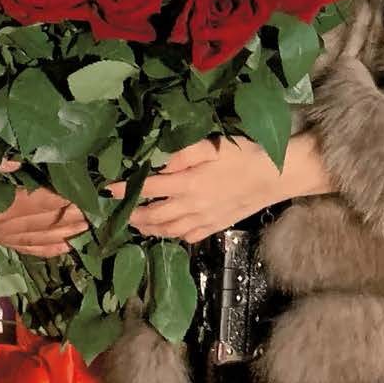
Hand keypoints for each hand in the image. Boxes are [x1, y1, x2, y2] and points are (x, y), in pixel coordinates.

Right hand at [0, 163, 87, 255]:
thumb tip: (23, 162)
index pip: (39, 204)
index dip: (66, 201)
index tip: (92, 198)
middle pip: (42, 224)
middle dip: (73, 219)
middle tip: (102, 215)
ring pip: (35, 239)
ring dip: (64, 234)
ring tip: (90, 230)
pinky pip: (21, 248)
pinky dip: (44, 249)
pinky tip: (64, 248)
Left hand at [109, 133, 331, 244]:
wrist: (277, 176)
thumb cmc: (245, 154)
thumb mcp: (213, 145)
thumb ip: (182, 153)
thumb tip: (157, 162)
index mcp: (188, 183)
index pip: (147, 188)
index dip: (124, 190)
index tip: (106, 190)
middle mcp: (191, 206)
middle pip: (152, 216)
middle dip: (131, 214)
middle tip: (117, 211)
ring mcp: (203, 220)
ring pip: (167, 231)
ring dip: (147, 228)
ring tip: (135, 222)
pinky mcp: (215, 227)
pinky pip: (187, 237)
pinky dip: (171, 236)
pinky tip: (166, 230)